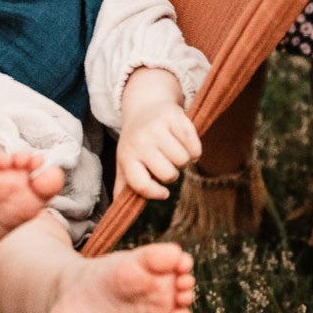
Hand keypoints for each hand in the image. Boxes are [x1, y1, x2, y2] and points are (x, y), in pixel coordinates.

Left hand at [115, 68, 202, 200]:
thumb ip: (123, 184)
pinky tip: (187, 144)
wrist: (146, 104)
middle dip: (172, 173)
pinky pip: (194, 146)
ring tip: (176, 151)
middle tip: (167, 163)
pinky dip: (195, 150)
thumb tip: (117, 208)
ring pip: (183, 161)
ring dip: (184, 160)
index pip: (141, 185)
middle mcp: (141, 141)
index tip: (163, 193)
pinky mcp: (175, 117)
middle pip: (168, 174)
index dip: (155, 193)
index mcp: (127, 155)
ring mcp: (158, 128)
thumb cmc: (137, 141)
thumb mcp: (125, 160)